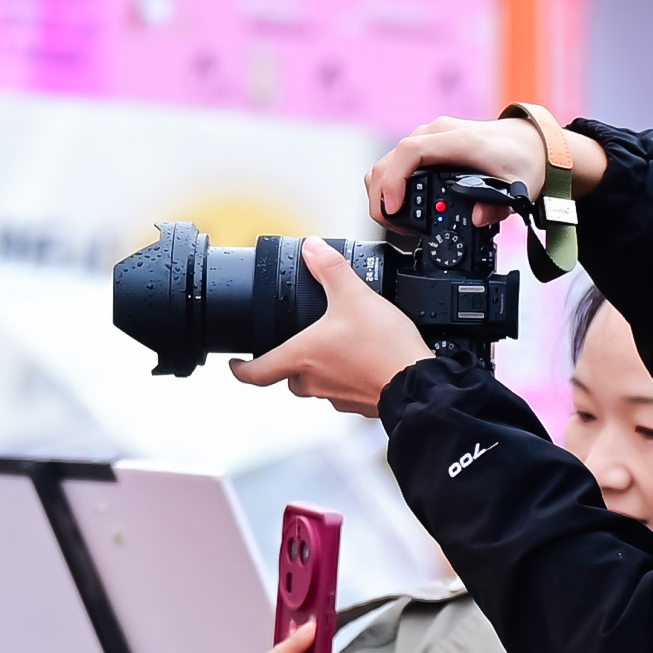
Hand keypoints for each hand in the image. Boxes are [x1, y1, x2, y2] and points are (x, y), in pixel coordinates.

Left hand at [226, 241, 428, 416]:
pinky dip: (348, 376)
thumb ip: (330, 269)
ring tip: (339, 344)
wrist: (417, 383)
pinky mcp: (360, 404)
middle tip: (299, 341)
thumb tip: (313, 248)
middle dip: (290, 359)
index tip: (235, 364)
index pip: (256, 373)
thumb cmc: (382, 347)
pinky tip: (364, 359)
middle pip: (288, 375)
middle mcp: (313, 382)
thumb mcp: (354, 296)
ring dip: (322, 367)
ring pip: (317, 383)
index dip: (240, 369)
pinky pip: (344, 390)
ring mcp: (337, 396)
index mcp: (302, 357)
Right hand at [361, 111, 603, 219]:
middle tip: (391, 224)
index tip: (394, 208)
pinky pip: (400, 162)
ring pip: (390, 160)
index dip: (394, 181)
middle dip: (381, 194)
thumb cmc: (524, 160)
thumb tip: (477, 218)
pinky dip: (394, 183)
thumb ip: (498, 206)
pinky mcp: (430, 145)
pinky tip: (403, 204)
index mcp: (457, 140)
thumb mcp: (519, 188)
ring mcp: (431, 137)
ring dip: (384, 189)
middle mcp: (438, 133)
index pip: (410, 153)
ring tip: (396, 219)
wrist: (533, 142)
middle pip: (391, 159)